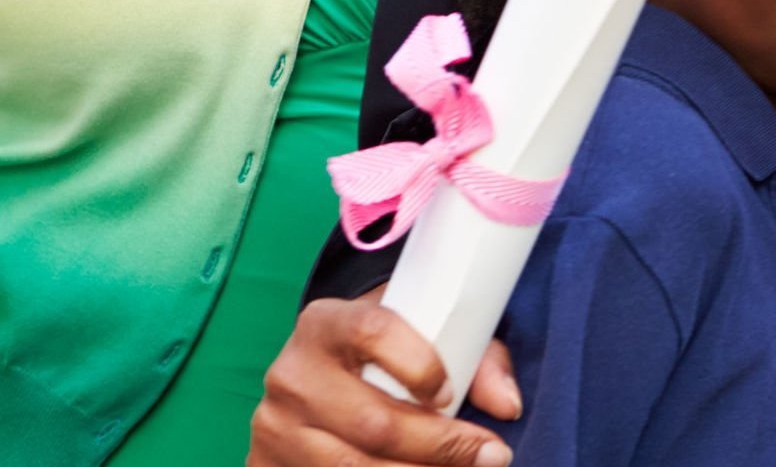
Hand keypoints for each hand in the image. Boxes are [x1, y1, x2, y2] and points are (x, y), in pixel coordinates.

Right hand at [248, 291, 519, 466]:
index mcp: (327, 323)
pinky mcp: (268, 464)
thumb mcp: (430, 337)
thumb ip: (477, 360)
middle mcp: (293, 373)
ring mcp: (275, 425)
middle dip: (442, 445)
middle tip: (491, 455)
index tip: (453, 392)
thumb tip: (507, 405)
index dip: (419, 364)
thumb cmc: (389, 355)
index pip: (373, 331)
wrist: (322, 379)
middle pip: (372, 421)